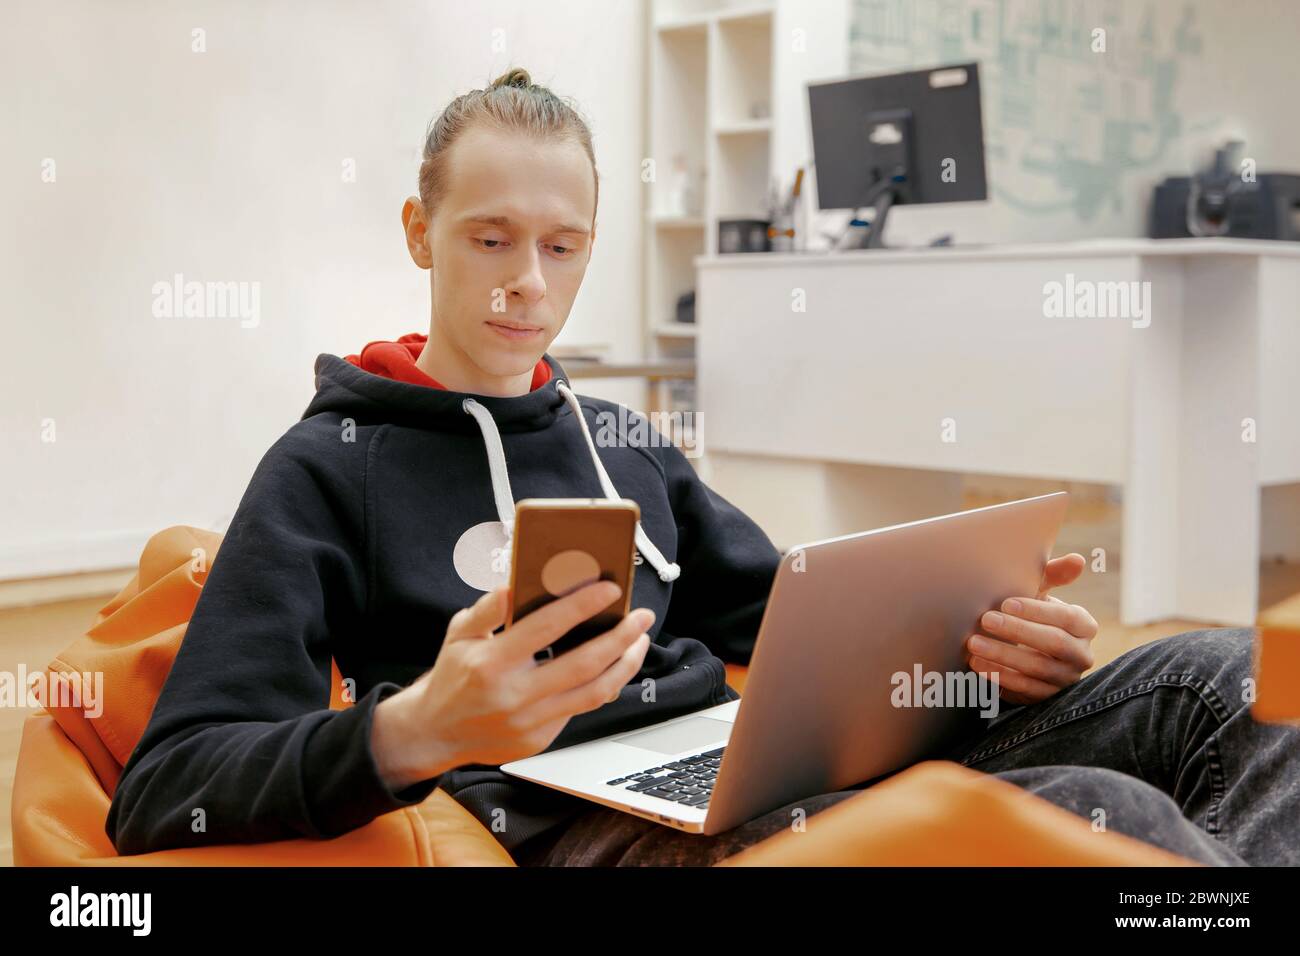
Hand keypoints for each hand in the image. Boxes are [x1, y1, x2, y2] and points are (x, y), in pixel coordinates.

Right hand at [371, 580, 653, 790]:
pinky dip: (599, 685)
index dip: (583, 605)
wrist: (434, 733)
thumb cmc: (452, 676)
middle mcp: (515, 695)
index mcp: (493, 662)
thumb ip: (488, 609)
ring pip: (594, 693)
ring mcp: (530, 722)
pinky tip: (610, 666)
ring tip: (639, 641)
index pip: (548, 626)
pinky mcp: (540, 739)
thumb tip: (514, 587)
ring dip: (624, 665)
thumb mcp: (459, 633)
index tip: (610, 588)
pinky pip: (579, 709)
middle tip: (642, 616)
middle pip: (584, 664)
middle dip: (621, 637)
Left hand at [962, 553, 1098, 706]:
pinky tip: (979, 667)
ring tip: (973, 644)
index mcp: (1084, 625)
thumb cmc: (1032, 615)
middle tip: (985, 620)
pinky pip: (1026, 691)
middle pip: (1054, 643)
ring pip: (1037, 669)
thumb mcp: (1041, 594)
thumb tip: (1078, 560)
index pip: (1066, 617)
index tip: (1005, 603)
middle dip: (1018, 631)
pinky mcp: (1048, 698)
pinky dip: (1001, 678)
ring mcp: (1066, 679)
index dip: (1037, 611)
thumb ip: (1054, 575)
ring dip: (1003, 656)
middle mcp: (1081, 654)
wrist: (1026, 651)